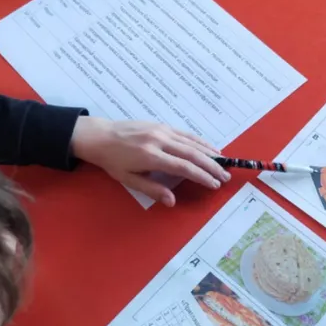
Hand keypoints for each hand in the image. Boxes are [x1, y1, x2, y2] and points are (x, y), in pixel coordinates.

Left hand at [71, 117, 229, 205]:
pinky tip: (210, 149)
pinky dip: (201, 142)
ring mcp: (162, 130)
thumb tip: (172, 201)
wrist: (99, 136)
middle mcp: (160, 141)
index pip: (183, 167)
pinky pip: (186, 134)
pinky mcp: (162, 125)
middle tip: (225, 177)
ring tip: (223, 165)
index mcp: (151, 156)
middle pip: (192, 154)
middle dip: (211, 166)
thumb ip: (152, 189)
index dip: (201, 176)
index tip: (213, 185)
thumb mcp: (128, 179)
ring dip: (210, 154)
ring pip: (192, 142)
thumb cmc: (112, 161)